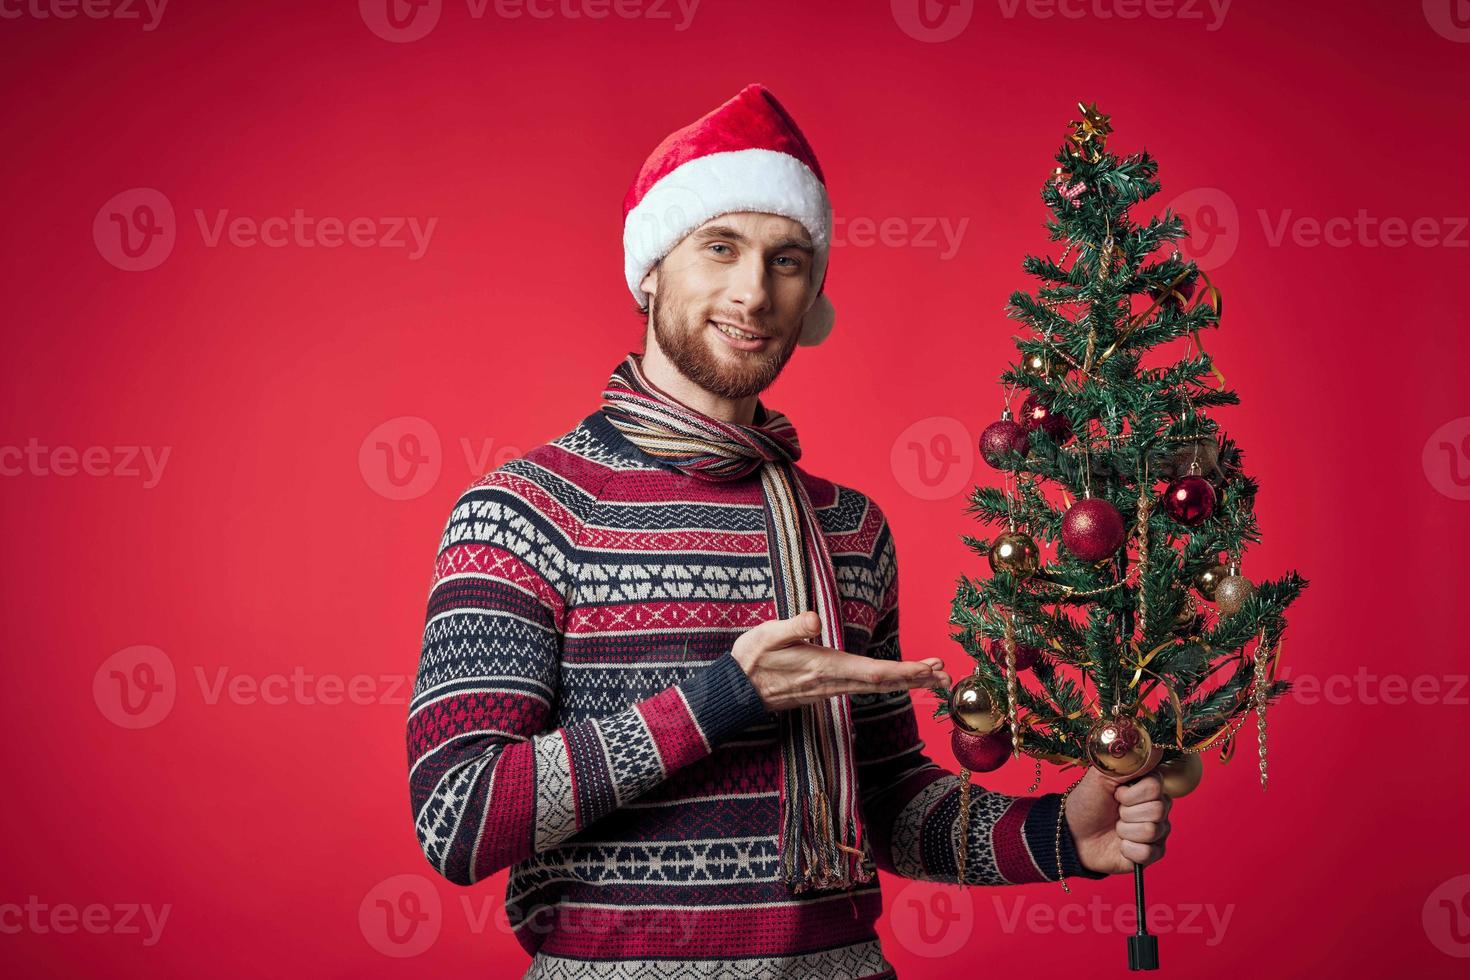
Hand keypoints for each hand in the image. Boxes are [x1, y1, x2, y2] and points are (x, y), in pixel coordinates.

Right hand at [731, 611, 952, 712]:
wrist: (736, 691)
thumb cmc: (751, 660)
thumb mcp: (766, 636)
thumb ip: (792, 627)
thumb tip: (815, 620)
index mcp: (824, 667)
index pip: (873, 672)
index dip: (904, 671)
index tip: (930, 668)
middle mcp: (833, 682)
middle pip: (883, 683)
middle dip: (915, 678)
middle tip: (945, 674)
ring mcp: (831, 688)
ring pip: (876, 686)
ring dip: (906, 680)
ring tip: (933, 674)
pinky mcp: (827, 688)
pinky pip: (865, 687)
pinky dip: (887, 681)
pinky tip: (896, 678)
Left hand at [1063, 761, 1172, 875]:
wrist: (1073, 834)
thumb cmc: (1087, 803)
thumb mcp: (1100, 777)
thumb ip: (1127, 763)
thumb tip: (1154, 748)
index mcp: (1149, 787)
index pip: (1156, 786)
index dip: (1131, 793)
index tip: (1116, 793)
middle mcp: (1158, 807)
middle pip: (1157, 809)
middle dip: (1126, 812)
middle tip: (1114, 812)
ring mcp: (1158, 831)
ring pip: (1151, 831)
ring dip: (1125, 830)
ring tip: (1115, 827)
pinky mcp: (1153, 853)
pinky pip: (1148, 853)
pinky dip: (1127, 850)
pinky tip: (1120, 845)